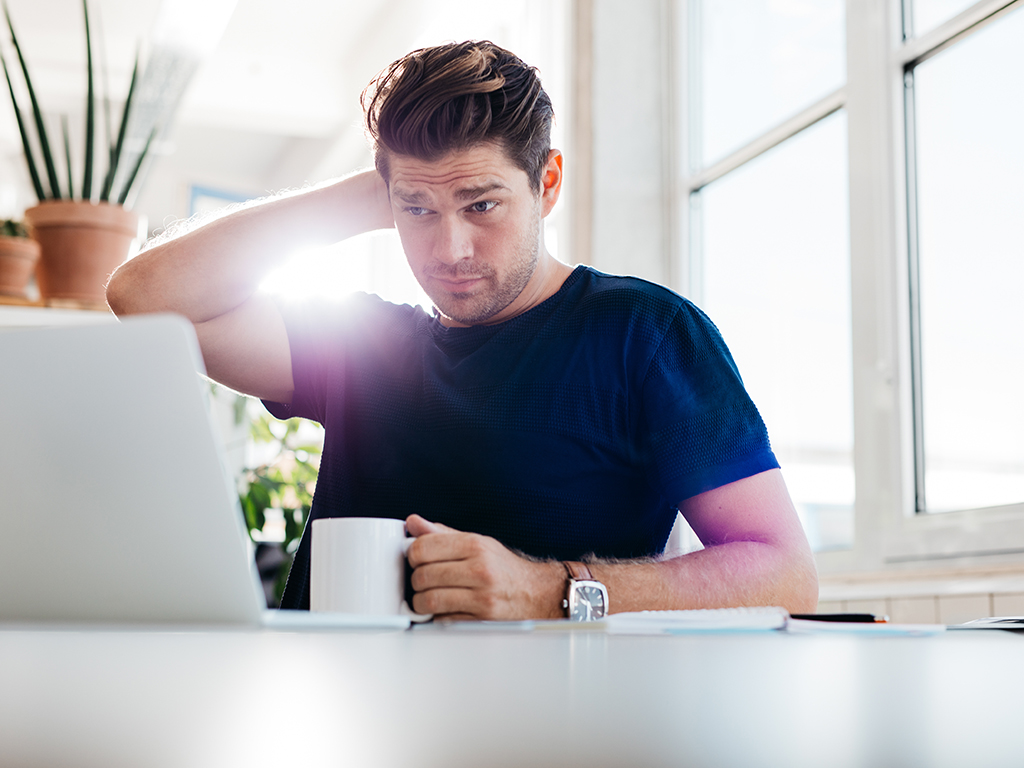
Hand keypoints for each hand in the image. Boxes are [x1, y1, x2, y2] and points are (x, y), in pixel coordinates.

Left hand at [404, 514, 563, 620]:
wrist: (536, 594)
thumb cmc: (503, 568)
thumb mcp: (477, 542)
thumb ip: (442, 534)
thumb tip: (413, 523)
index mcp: (475, 545)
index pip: (423, 548)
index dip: (412, 554)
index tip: (416, 559)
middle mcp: (479, 570)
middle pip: (422, 575)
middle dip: (416, 580)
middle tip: (423, 581)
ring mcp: (481, 597)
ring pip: (428, 600)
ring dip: (421, 602)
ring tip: (428, 598)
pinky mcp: (480, 620)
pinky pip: (442, 620)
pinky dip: (437, 617)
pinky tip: (445, 609)